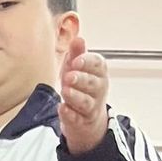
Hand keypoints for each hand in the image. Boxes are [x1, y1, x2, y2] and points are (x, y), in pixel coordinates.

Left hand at [59, 34, 109, 155]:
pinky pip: (77, 119)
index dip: (88, 62)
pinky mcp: (82, 122)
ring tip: (65, 90)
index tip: (76, 60)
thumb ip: (77, 54)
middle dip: (81, 79)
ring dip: (75, 96)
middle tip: (69, 76)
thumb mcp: (78, 68)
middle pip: (92, 83)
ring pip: (85, 102)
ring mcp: (91, 107)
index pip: (98, 64)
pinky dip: (69, 114)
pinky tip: (62, 108)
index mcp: (99, 73)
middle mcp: (99, 89)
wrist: (87, 119)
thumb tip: (77, 38)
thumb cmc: (81, 87)